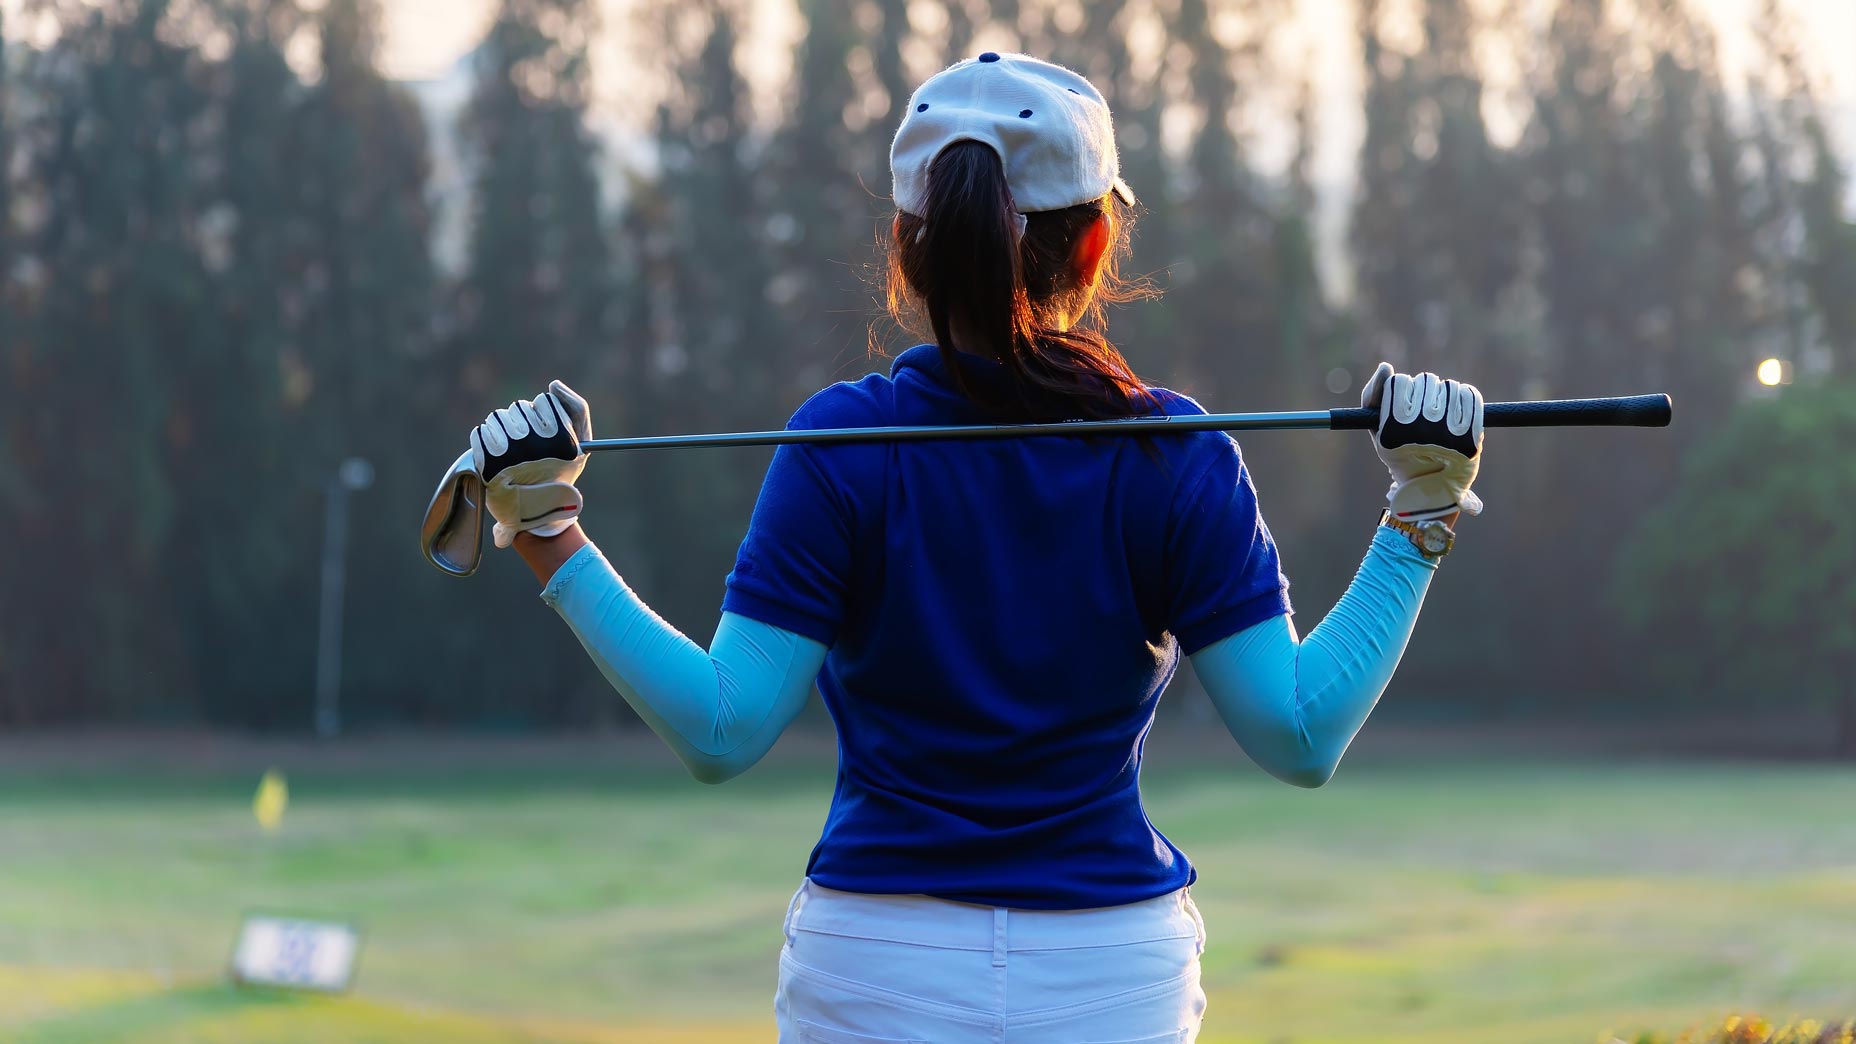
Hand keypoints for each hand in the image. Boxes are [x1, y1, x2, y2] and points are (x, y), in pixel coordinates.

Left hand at [470, 380, 592, 547]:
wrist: (535, 512)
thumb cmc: (559, 475)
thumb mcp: (581, 445)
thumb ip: (576, 408)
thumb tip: (553, 384)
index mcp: (561, 439)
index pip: (545, 401)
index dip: (545, 416)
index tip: (546, 435)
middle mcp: (536, 444)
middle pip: (520, 407)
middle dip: (522, 423)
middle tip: (526, 447)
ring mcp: (510, 452)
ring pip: (499, 417)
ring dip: (503, 430)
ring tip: (510, 451)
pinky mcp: (487, 461)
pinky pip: (481, 432)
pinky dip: (485, 441)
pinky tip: (495, 455)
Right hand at [1360, 362, 1483, 520]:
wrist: (1431, 484)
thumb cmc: (1402, 452)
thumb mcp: (1378, 427)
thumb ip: (1373, 395)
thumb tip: (1385, 367)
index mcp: (1392, 431)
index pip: (1399, 381)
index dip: (1403, 388)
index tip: (1406, 403)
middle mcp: (1419, 433)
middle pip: (1425, 380)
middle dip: (1425, 389)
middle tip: (1426, 409)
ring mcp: (1447, 436)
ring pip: (1448, 386)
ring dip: (1445, 392)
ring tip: (1442, 410)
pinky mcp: (1470, 439)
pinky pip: (1470, 396)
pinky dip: (1464, 396)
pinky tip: (1458, 409)